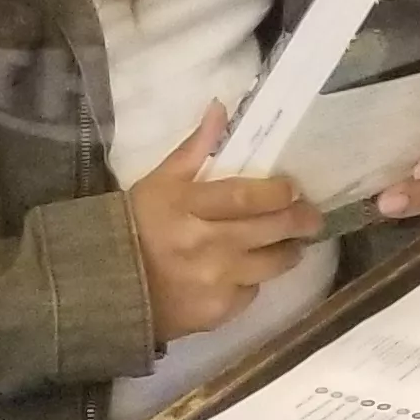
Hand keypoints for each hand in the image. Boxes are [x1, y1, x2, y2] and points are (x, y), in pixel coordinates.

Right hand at [131, 105, 320, 343]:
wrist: (106, 287)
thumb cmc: (135, 226)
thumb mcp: (159, 182)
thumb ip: (194, 148)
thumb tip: (221, 108)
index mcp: (187, 207)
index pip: (246, 197)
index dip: (278, 192)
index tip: (293, 188)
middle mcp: (205, 245)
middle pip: (269, 229)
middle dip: (299, 220)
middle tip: (312, 216)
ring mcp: (214, 281)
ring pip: (271, 264)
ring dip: (289, 251)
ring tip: (292, 243)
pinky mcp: (217, 312)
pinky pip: (252, 292)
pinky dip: (255, 280)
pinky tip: (250, 270)